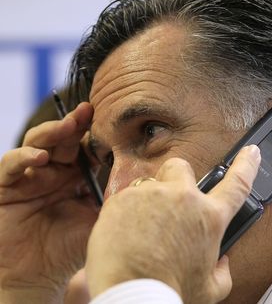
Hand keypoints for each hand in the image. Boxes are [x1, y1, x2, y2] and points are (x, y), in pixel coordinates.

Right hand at [0, 103, 98, 303]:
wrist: (36, 277)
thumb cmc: (68, 249)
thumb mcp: (96, 220)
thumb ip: (112, 199)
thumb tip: (140, 181)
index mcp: (75, 177)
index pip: (85, 148)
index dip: (94, 133)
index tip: (107, 118)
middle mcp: (53, 172)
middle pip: (63, 139)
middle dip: (75, 123)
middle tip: (87, 111)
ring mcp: (30, 177)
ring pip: (38, 143)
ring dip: (52, 132)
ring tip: (68, 126)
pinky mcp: (6, 186)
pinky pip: (12, 165)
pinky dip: (23, 157)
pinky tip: (39, 158)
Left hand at [86, 145, 260, 303]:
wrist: (129, 294)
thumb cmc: (168, 291)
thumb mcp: (208, 288)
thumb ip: (221, 270)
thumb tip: (221, 260)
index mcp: (208, 218)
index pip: (237, 184)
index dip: (247, 165)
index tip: (251, 152)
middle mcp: (182, 199)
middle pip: (181, 167)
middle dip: (177, 178)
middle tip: (171, 199)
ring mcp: (152, 194)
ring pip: (151, 185)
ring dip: (150, 202)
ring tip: (144, 230)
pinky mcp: (125, 197)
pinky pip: (128, 198)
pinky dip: (127, 212)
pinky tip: (127, 233)